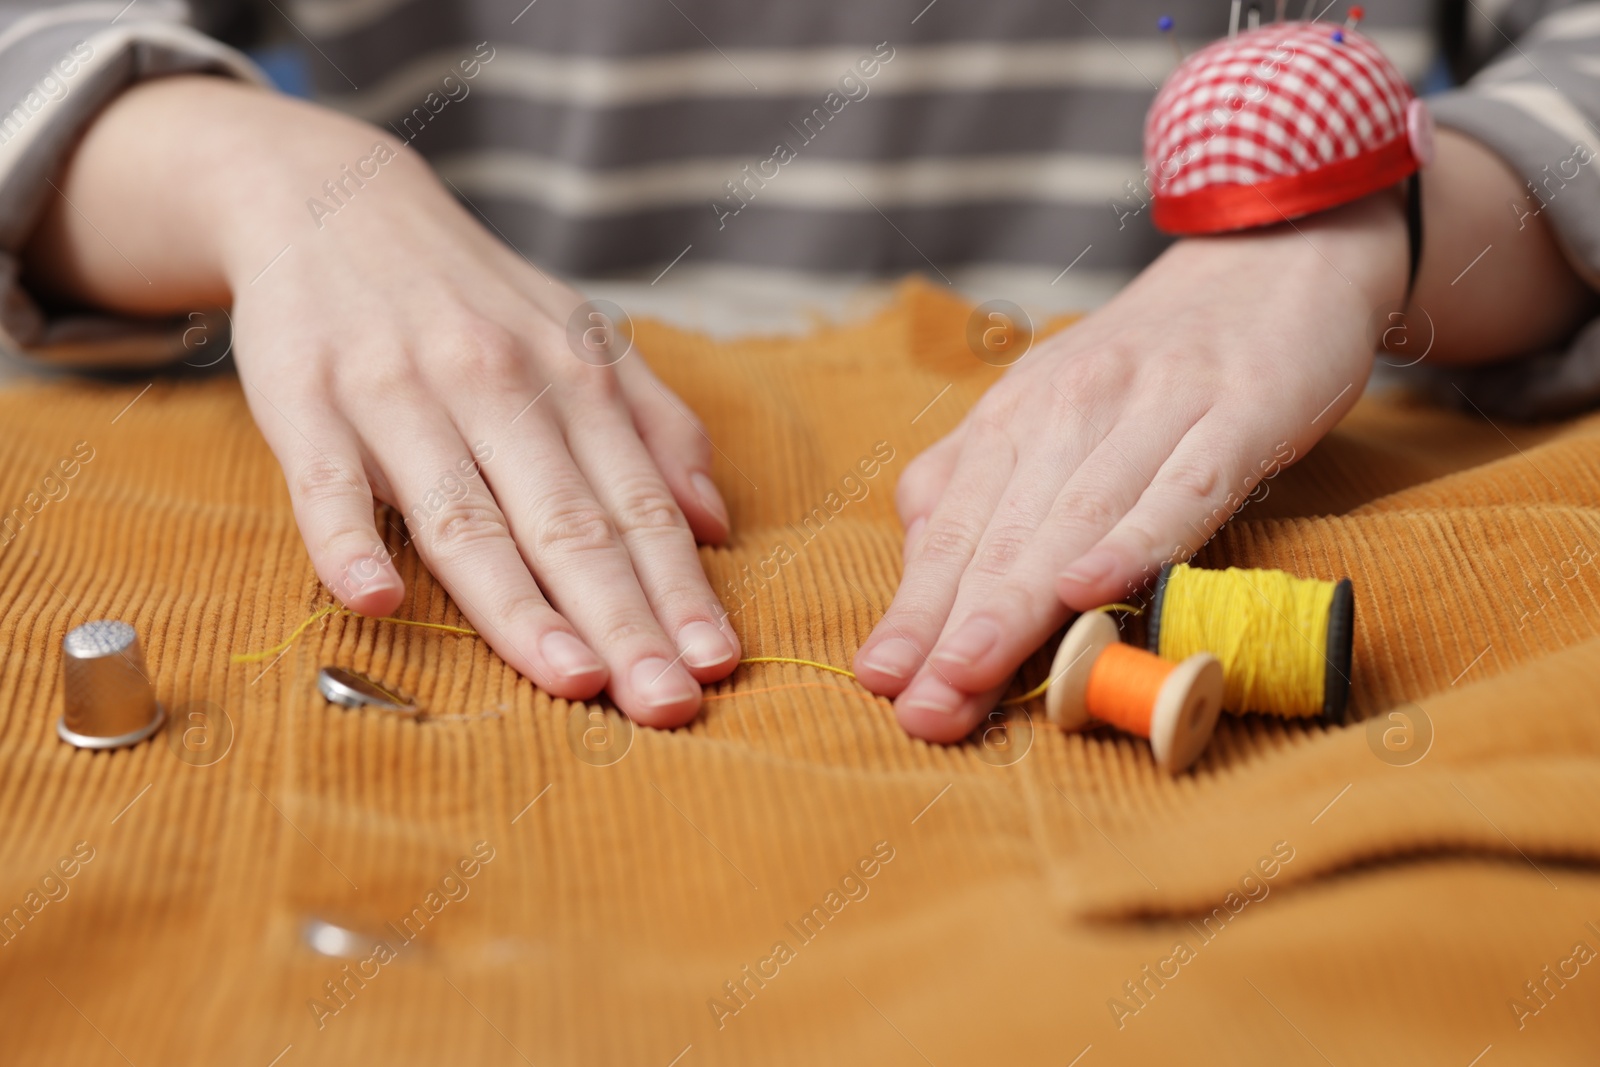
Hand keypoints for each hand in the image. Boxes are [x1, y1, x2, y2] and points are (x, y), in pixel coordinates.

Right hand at [29, 77, 738, 724]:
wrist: (330, 198)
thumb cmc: (474, 295)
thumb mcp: (579, 333)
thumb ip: (653, 425)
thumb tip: (717, 524)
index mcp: (571, 375)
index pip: (636, 504)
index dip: (680, 587)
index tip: (716, 664)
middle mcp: (495, 383)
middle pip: (567, 523)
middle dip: (624, 619)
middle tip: (668, 704)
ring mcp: (397, 392)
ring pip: (466, 515)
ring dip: (518, 603)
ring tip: (572, 677)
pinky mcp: (305, 398)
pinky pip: (327, 481)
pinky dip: (350, 539)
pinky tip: (379, 602)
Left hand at [851, 192, 1407, 741]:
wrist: (1272, 256)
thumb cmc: (1149, 360)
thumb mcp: (1046, 403)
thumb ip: (980, 476)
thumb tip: (917, 557)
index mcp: (1015, 413)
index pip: (954, 525)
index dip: (916, 607)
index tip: (881, 680)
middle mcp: (1069, 406)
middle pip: (1003, 533)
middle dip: (952, 627)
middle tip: (919, 708)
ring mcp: (1155, 406)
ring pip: (1073, 518)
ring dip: (1017, 603)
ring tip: (969, 675)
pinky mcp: (1240, 411)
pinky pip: (1182, 487)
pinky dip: (1135, 540)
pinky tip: (1090, 590)